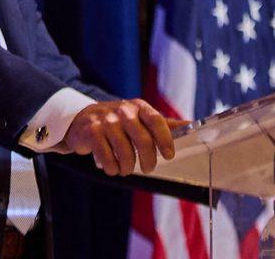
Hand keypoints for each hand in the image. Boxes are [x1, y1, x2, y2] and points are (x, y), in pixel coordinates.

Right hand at [61, 99, 182, 175]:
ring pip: (125, 153)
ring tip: (125, 168)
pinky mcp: (91, 132)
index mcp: (138, 107)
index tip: (169, 155)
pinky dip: (112, 168)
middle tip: (147, 168)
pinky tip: (112, 167)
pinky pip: (107, 158)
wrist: (82, 119)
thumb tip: (193, 125)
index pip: (157, 121)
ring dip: (127, 167)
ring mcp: (106, 121)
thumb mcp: (140, 118)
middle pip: (143, 141)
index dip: (165, 140)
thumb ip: (164, 124)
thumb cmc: (117, 122)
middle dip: (148, 161)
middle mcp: (123, 111)